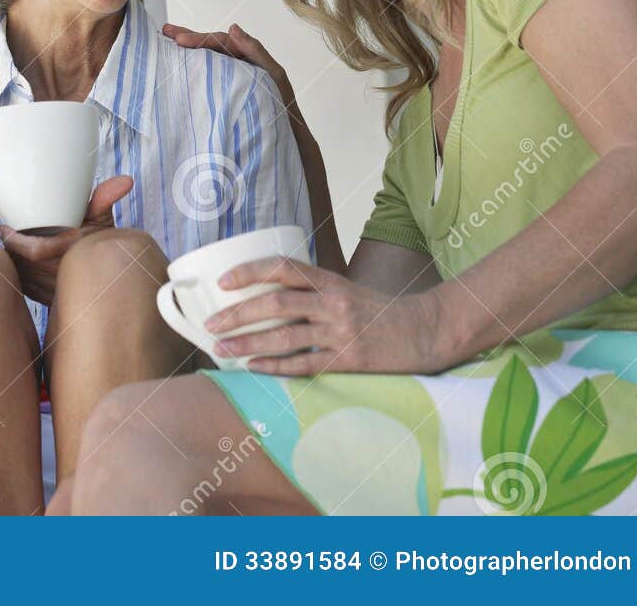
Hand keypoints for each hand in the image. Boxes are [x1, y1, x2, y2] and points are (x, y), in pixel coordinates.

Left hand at [0, 176, 133, 305]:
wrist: (108, 278)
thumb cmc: (100, 244)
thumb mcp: (102, 220)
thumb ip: (104, 199)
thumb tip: (126, 180)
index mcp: (71, 253)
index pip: (34, 251)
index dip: (14, 240)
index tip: (4, 227)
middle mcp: (61, 275)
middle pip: (22, 264)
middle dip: (10, 248)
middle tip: (4, 234)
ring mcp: (53, 292)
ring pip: (21, 277)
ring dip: (13, 261)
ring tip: (9, 246)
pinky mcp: (47, 301)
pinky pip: (24, 288)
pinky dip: (19, 275)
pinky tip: (17, 263)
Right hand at [163, 22, 293, 105]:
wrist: (285, 136)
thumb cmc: (282, 105)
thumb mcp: (274, 74)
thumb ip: (256, 51)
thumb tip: (232, 27)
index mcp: (245, 56)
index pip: (219, 41)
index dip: (199, 38)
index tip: (178, 40)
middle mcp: (234, 64)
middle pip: (208, 47)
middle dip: (187, 37)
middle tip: (165, 30)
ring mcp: (227, 80)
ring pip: (205, 61)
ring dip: (186, 52)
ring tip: (165, 44)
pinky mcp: (221, 96)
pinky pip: (205, 80)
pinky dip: (191, 72)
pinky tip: (177, 71)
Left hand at [203, 256, 447, 375]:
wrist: (426, 331)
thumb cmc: (381, 312)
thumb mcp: (346, 290)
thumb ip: (313, 291)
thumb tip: (269, 294)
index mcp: (330, 280)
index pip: (282, 267)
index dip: (250, 272)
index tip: (222, 282)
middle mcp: (332, 302)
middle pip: (275, 304)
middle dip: (237, 314)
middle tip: (210, 325)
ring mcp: (341, 332)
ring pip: (284, 336)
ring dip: (247, 344)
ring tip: (220, 350)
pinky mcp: (349, 361)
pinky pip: (304, 365)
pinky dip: (275, 366)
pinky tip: (253, 368)